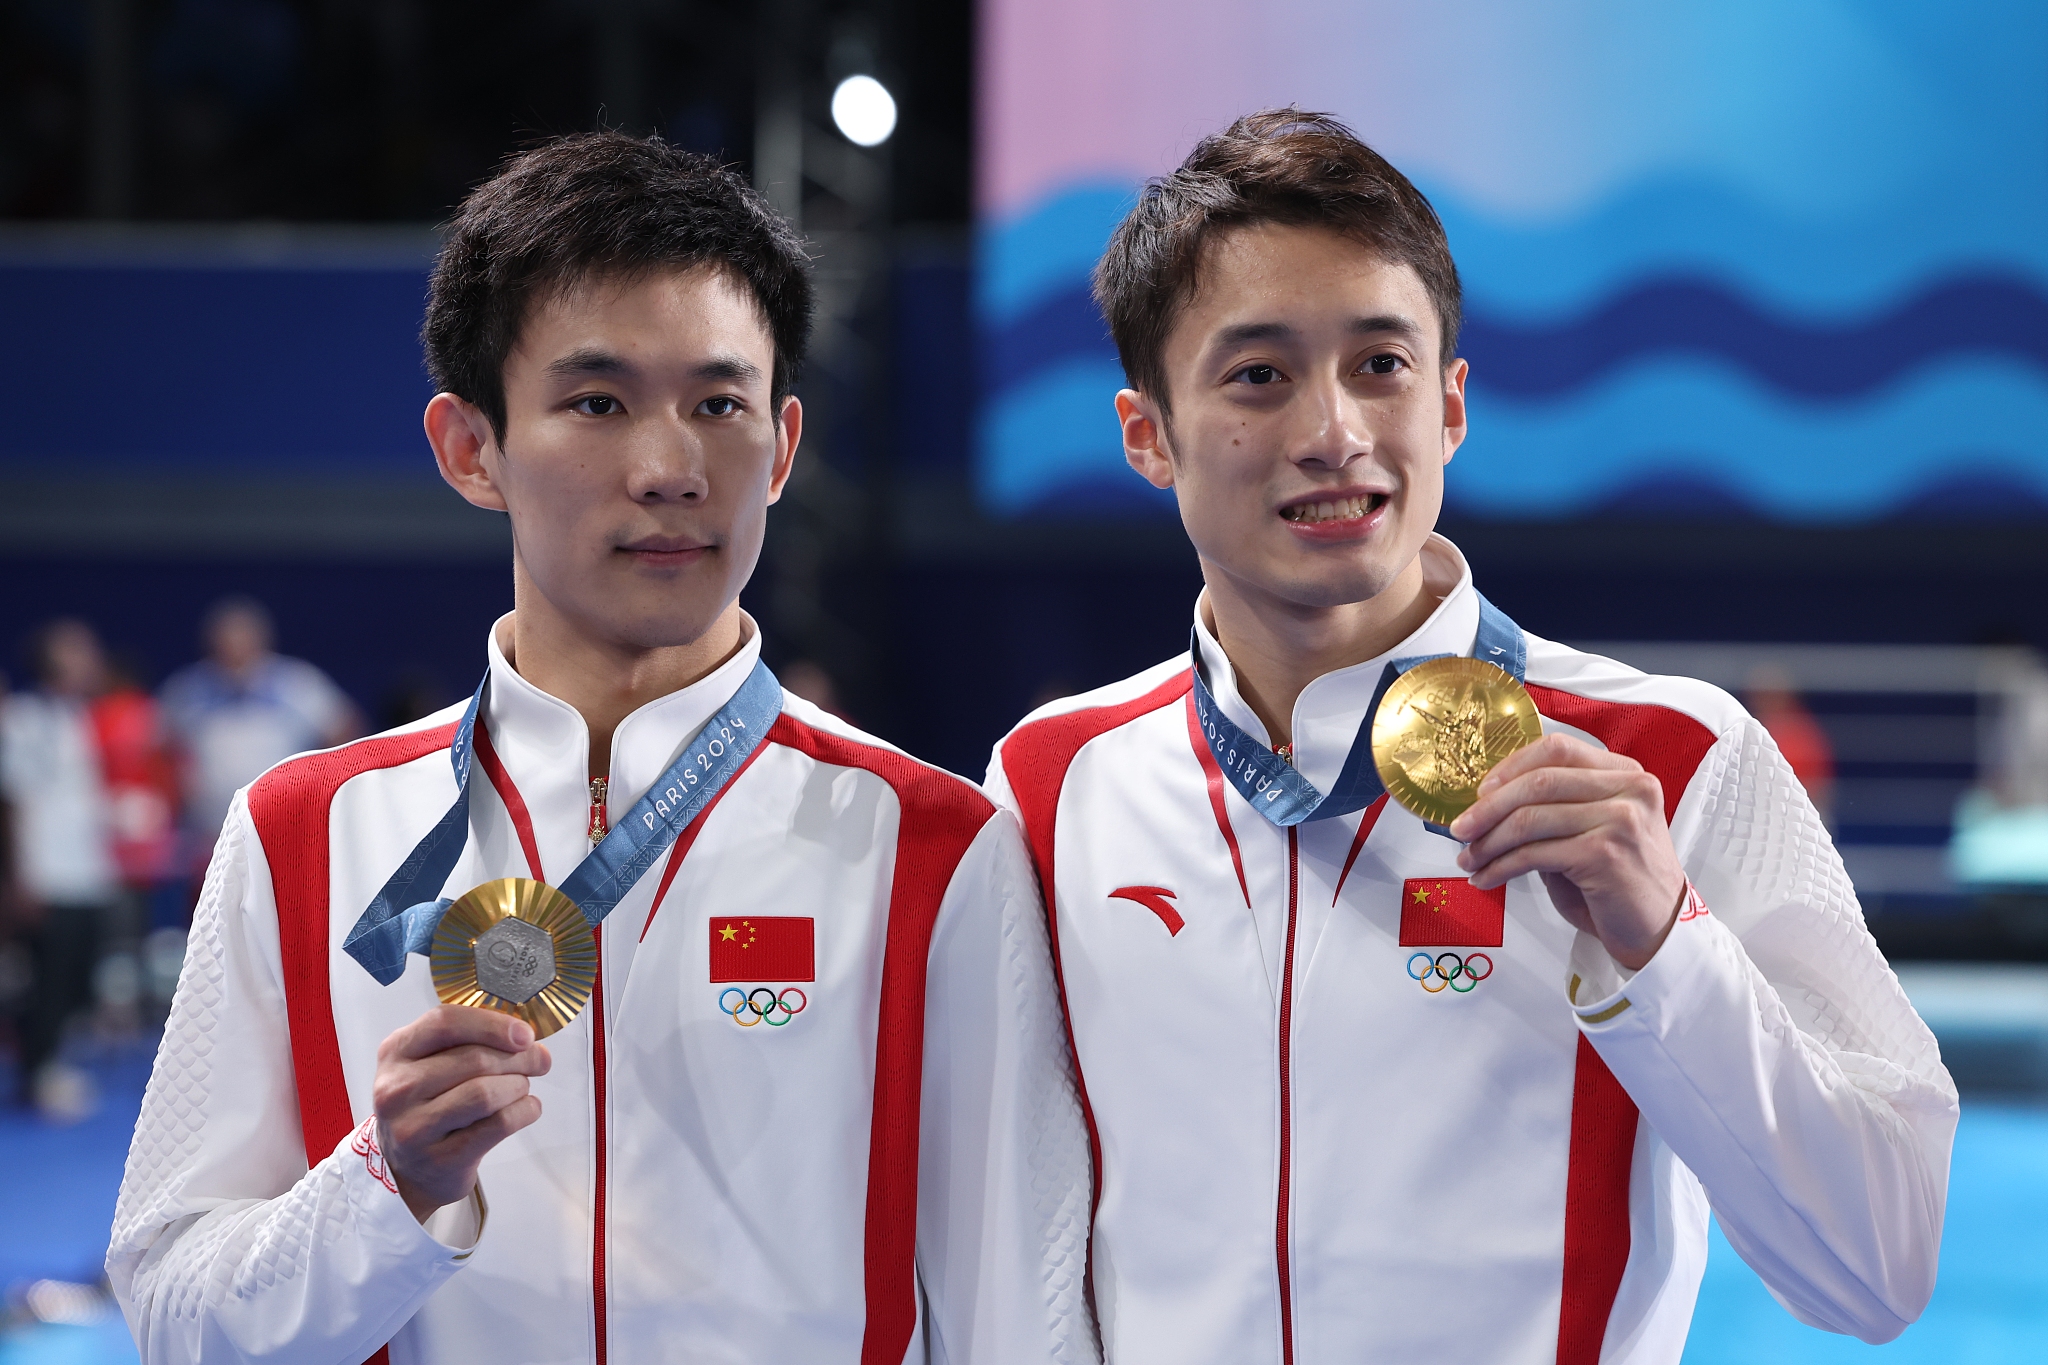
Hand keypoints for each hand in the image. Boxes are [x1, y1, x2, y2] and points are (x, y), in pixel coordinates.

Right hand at [372, 1005, 551, 1222]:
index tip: (524, 1034)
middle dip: (520, 1057)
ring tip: (521, 1087)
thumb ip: (471, 1041)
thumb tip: (526, 1038)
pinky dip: (524, 1111)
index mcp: (396, 1051)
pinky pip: (498, 1124)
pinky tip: (527, 1108)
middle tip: (538, 1061)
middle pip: (474, 1058)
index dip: (492, 1024)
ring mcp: (414, 1127)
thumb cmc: (430, 1103)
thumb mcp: (431, 1062)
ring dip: (519, 1085)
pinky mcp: (440, 1158)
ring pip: (486, 1093)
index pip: (445, 1022)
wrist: (411, 1168)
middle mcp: (397, 1088)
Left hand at [1447, 734, 1684, 970]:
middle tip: (1460, 829)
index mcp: (1625, 773)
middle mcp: (1629, 789)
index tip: (1480, 792)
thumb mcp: (1590, 830)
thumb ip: (1554, 808)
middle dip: (1488, 808)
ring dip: (1488, 842)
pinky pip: (1534, 854)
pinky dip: (1501, 867)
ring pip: (1530, 818)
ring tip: (1469, 859)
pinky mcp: (1606, 853)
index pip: (1556, 749)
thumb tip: (1488, 803)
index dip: (1510, 767)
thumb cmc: (1618, 883)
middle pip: (1538, 782)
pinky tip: (1487, 878)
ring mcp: (1621, 819)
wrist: (1659, 931)